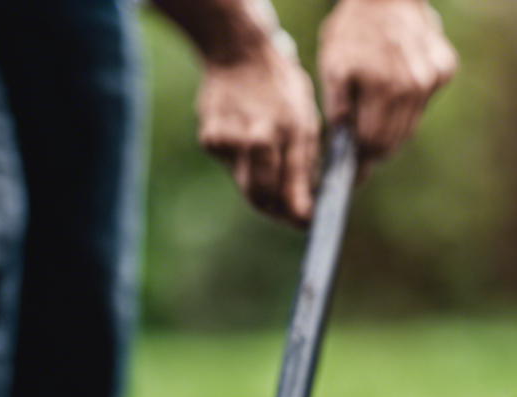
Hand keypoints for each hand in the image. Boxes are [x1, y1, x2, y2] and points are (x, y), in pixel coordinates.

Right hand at [197, 41, 320, 227]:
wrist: (238, 53)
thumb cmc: (280, 88)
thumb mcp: (304, 119)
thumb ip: (304, 163)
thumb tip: (304, 206)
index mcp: (288, 130)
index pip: (291, 188)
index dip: (298, 214)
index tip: (306, 224)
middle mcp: (257, 138)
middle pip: (262, 198)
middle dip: (277, 210)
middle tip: (289, 213)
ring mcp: (229, 140)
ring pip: (245, 186)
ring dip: (261, 189)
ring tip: (271, 170)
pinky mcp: (210, 140)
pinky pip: (231, 168)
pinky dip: (242, 165)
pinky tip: (245, 142)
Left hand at [319, 0, 457, 180]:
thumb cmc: (352, 30)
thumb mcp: (332, 68)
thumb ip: (338, 111)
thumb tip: (342, 148)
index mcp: (384, 88)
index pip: (373, 145)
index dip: (361, 162)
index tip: (352, 175)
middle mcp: (414, 86)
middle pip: (394, 141)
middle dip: (375, 151)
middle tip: (360, 156)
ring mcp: (432, 77)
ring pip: (410, 126)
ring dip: (391, 131)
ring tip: (372, 123)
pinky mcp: (444, 68)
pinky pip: (423, 103)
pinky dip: (407, 106)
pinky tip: (394, 90)